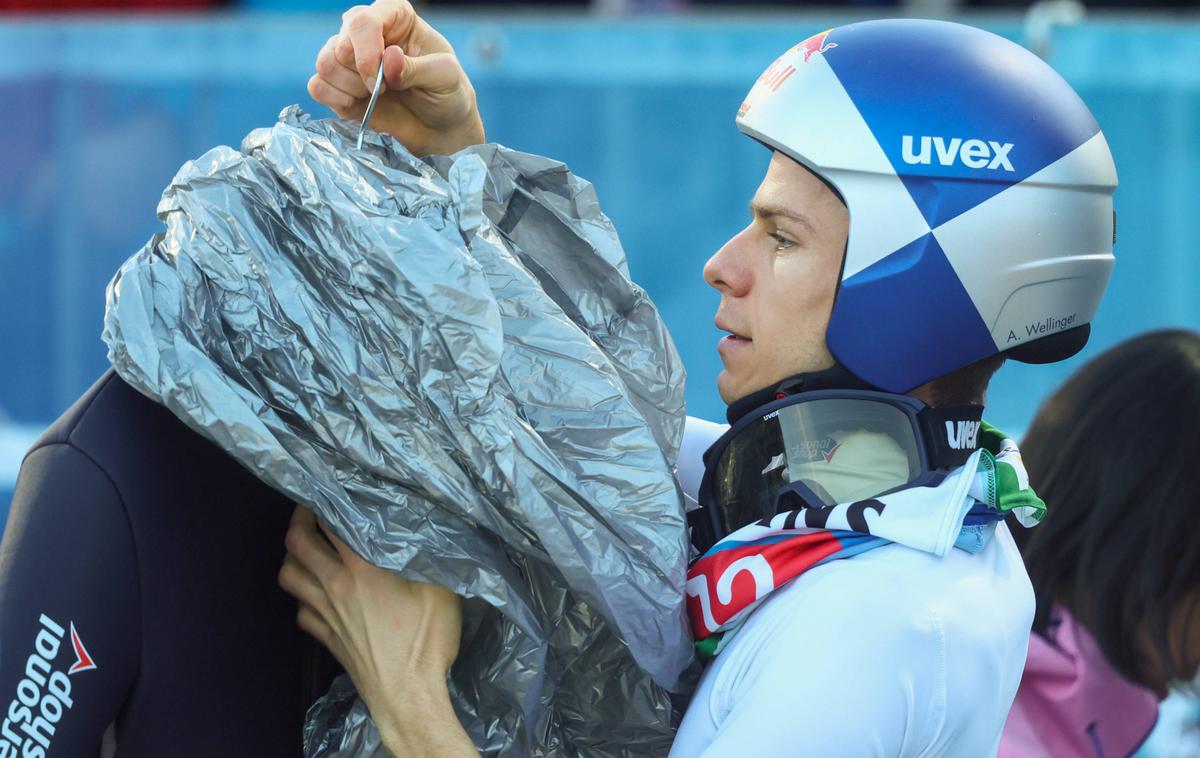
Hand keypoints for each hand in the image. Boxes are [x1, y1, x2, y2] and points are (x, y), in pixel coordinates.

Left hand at [279, 506, 476, 755]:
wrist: (407, 694)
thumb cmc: (426, 641)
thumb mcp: (440, 588)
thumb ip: (426, 556)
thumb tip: (424, 529)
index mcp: (362, 568)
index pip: (331, 524)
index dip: (325, 502)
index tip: (330, 490)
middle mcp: (335, 586)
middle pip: (297, 545)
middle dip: (298, 521)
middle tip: (310, 511)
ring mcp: (325, 613)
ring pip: (289, 576)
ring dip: (293, 557)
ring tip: (307, 548)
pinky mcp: (325, 638)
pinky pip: (299, 609)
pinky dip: (302, 595)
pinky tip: (316, 592)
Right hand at [309, 0, 485, 155]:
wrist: (442, 129)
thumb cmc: (448, 94)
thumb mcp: (446, 78)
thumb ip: (418, 68)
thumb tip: (388, 59)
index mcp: (395, 16)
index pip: (362, 21)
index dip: (367, 52)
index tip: (384, 81)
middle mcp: (367, 31)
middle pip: (339, 44)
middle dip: (361, 75)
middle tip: (385, 91)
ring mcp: (351, 58)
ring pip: (325, 64)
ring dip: (350, 88)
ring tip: (376, 97)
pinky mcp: (339, 86)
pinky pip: (317, 86)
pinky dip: (335, 99)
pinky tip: (359, 105)